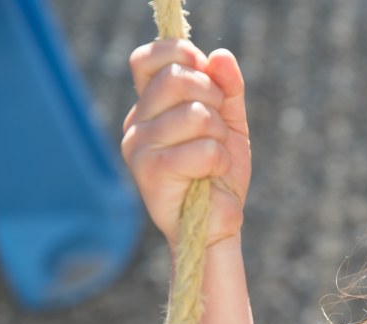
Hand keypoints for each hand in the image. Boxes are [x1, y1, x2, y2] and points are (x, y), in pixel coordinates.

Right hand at [121, 39, 250, 246]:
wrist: (217, 225)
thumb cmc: (218, 175)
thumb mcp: (229, 124)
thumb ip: (227, 89)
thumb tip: (221, 55)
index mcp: (150, 106)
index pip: (148, 58)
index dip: (182, 55)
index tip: (208, 77)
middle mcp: (137, 122)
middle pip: (176, 78)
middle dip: (213, 97)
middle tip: (219, 126)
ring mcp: (138, 146)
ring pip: (195, 114)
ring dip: (220, 136)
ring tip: (215, 158)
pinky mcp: (150, 172)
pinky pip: (202, 149)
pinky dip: (220, 161)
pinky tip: (212, 175)